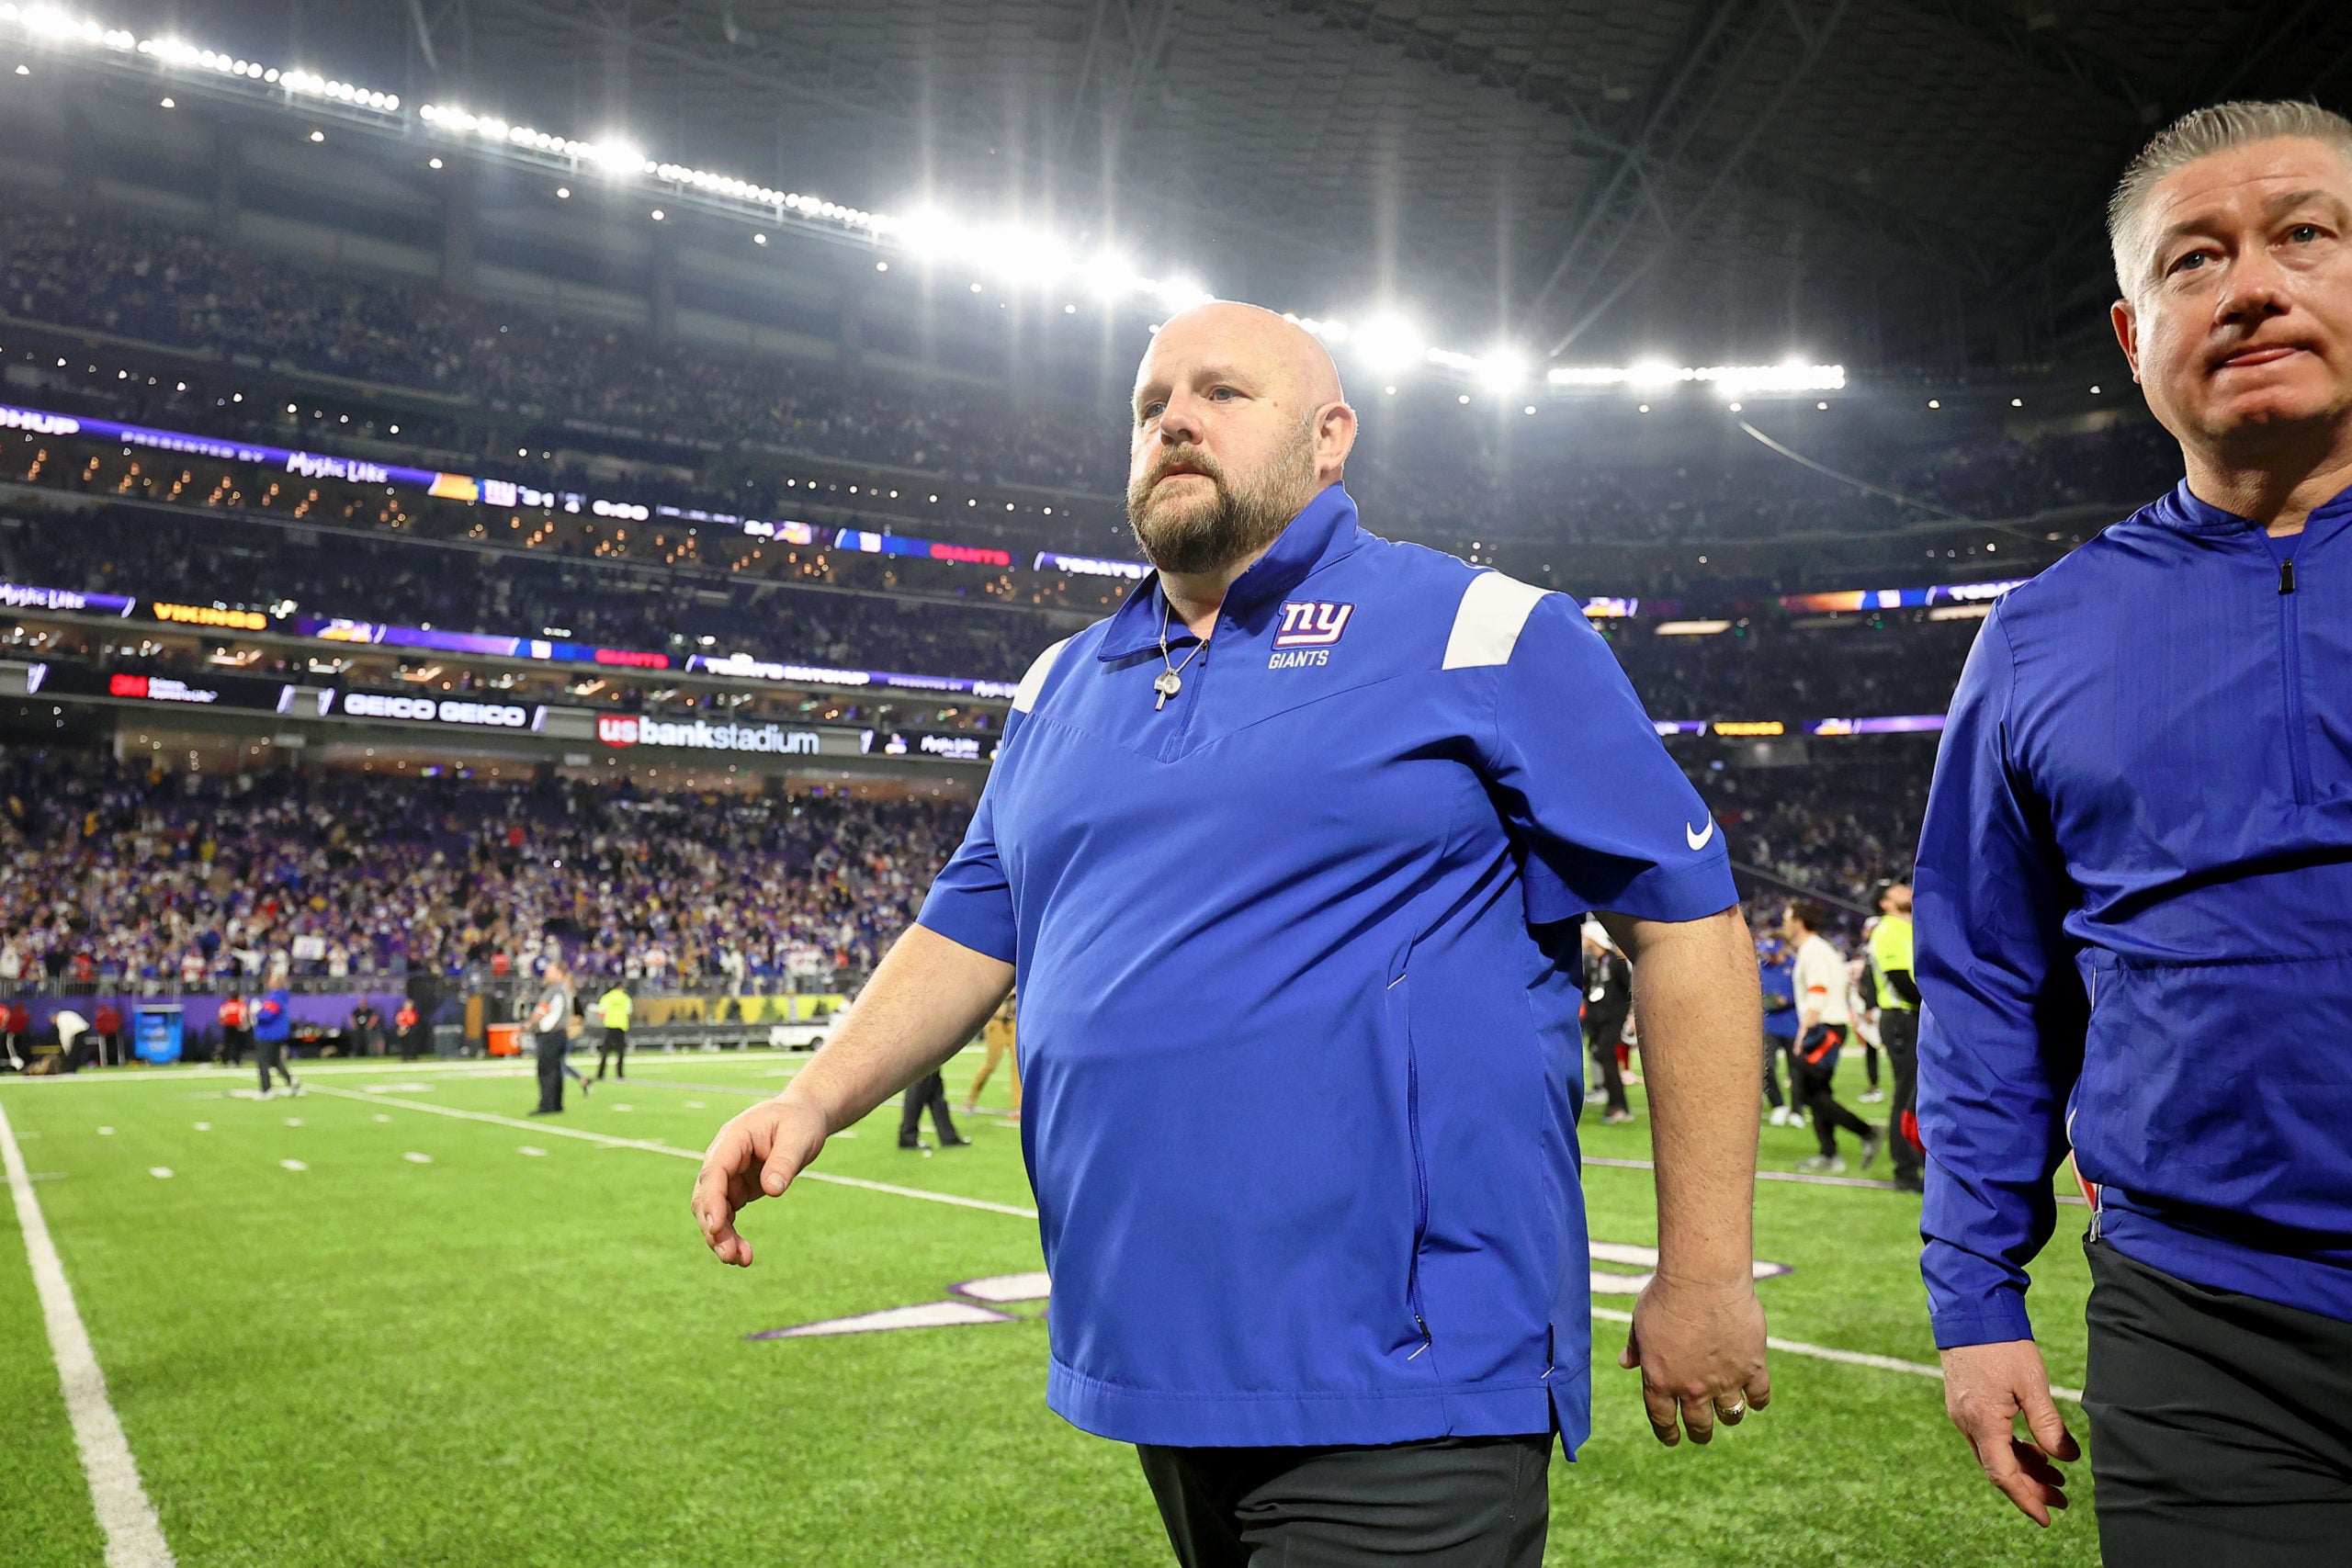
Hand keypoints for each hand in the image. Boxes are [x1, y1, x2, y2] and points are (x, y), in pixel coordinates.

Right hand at [690, 1095, 828, 1266]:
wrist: (804, 1117)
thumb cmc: (800, 1121)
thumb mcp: (799, 1136)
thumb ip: (784, 1161)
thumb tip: (772, 1190)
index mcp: (733, 1138)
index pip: (715, 1171)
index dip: (712, 1199)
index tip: (717, 1226)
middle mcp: (723, 1158)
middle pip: (706, 1195)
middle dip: (714, 1226)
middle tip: (730, 1255)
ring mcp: (728, 1174)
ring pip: (713, 1210)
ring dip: (721, 1236)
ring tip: (740, 1260)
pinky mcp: (737, 1188)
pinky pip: (727, 1215)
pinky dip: (731, 1234)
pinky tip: (743, 1254)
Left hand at [1620, 1273, 1770, 1445]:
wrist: (1703, 1278)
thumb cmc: (1666, 1295)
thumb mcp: (1640, 1321)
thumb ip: (1635, 1346)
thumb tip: (1626, 1363)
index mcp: (1659, 1381)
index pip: (1662, 1420)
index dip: (1667, 1433)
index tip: (1673, 1439)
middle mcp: (1691, 1388)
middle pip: (1699, 1425)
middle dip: (1700, 1433)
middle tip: (1702, 1433)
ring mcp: (1724, 1381)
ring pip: (1731, 1416)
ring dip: (1728, 1418)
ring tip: (1728, 1414)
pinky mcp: (1752, 1367)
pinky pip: (1759, 1396)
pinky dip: (1758, 1401)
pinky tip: (1755, 1399)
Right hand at [1940, 1340, 2078, 1525]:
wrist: (1968, 1310)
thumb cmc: (2002, 1344)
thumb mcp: (2032, 1384)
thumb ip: (2048, 1424)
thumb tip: (2066, 1458)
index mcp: (1983, 1422)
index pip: (2004, 1475)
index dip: (2027, 1500)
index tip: (2047, 1518)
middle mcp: (1966, 1423)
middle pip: (1998, 1469)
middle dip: (2030, 1487)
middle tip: (2063, 1497)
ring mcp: (1962, 1413)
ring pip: (1992, 1454)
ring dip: (2023, 1468)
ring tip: (2055, 1474)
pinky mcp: (1963, 1402)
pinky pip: (1987, 1437)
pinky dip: (2011, 1448)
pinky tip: (2032, 1447)